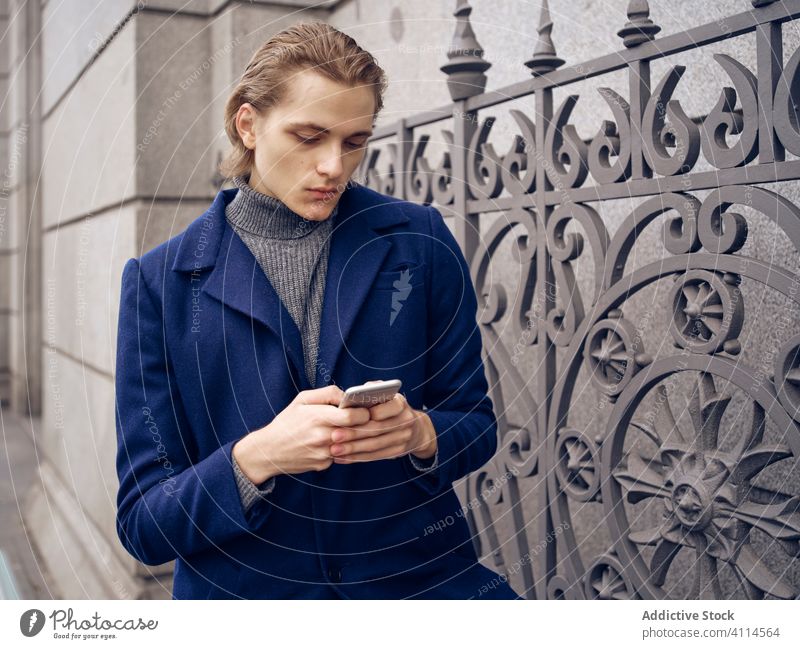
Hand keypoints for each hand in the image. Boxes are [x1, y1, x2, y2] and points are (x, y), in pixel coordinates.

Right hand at [233, 385, 369, 481]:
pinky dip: (341, 448)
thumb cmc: (286, 422)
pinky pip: (340, 454)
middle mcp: (323, 437)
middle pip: (357, 431)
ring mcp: (324, 453)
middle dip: (365, 425)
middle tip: (366, 419)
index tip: (365, 409)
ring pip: (351, 444)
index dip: (364, 412)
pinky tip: (333, 443)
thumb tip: (348, 395)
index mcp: (319, 417)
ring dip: (354, 437)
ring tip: (350, 429)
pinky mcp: (323, 465)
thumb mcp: (302, 399)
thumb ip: (328, 393)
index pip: (354, 416)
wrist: (268, 451)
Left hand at [330, 388, 436, 463]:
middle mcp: (405, 421)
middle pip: (377, 429)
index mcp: (400, 404)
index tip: (347, 417)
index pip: (384, 408)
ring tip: (334, 449)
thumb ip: (374, 390)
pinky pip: (376, 456)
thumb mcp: (387, 396)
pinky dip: (357, 458)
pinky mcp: (398, 452)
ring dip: (353, 449)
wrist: (415, 429)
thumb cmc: (391, 408)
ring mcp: (403, 438)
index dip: (367, 414)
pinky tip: (342, 458)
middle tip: (334, 435)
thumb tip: (360, 390)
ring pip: (375, 445)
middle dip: (354, 433)